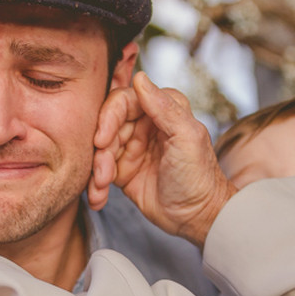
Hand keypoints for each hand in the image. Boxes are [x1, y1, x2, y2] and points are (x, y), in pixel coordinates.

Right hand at [92, 72, 234, 244]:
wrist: (198, 217)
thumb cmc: (199, 176)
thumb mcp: (187, 138)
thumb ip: (165, 107)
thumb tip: (140, 77)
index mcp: (162, 110)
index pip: (124, 101)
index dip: (108, 118)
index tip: (102, 139)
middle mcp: (145, 124)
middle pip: (107, 125)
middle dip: (101, 149)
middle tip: (102, 172)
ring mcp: (132, 147)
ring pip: (100, 148)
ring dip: (96, 170)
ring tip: (102, 187)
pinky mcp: (123, 170)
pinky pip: (100, 170)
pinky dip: (95, 184)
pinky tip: (99, 197)